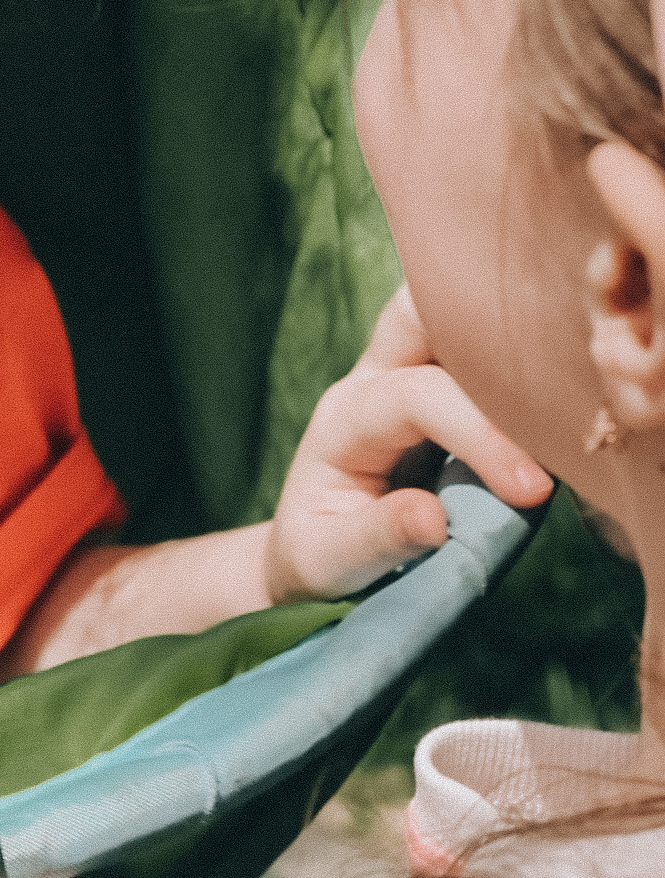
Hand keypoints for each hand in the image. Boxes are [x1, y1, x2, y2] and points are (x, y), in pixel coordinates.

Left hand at [260, 284, 550, 603]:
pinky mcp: (441, 389)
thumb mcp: (329, 562)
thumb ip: (378, 538)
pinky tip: (559, 395)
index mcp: (345, 421)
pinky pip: (478, 351)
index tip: (533, 490)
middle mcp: (372, 381)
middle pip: (418, 315)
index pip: (418, 397)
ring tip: (564, 386)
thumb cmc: (319, 558)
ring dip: (503, 337)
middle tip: (554, 386)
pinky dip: (518, 362)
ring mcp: (404, 375)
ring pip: (447, 317)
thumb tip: (434, 519)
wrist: (313, 552)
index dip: (480, 433)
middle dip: (483, 331)